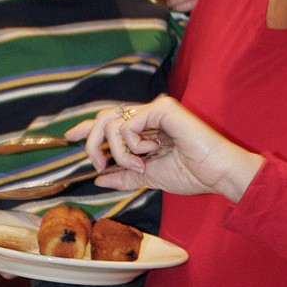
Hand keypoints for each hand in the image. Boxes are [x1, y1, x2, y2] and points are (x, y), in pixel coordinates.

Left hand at [67, 96, 262, 202]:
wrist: (216, 173)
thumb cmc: (192, 173)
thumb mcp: (149, 177)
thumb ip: (124, 175)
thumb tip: (99, 178)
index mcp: (147, 128)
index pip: (111, 122)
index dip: (88, 127)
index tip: (70, 135)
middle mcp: (149, 114)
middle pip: (104, 118)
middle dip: (93, 142)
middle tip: (97, 163)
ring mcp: (155, 109)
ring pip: (112, 122)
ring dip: (118, 150)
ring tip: (138, 164)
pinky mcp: (161, 108)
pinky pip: (128, 125)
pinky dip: (132, 145)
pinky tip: (152, 151)